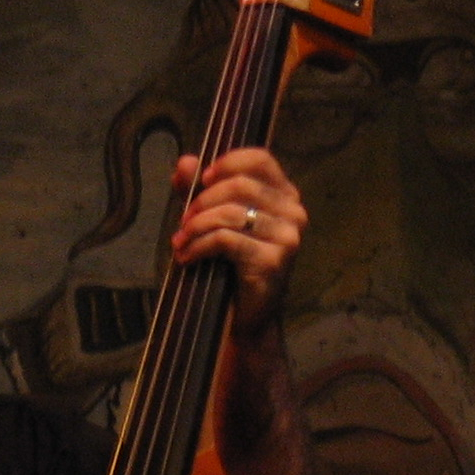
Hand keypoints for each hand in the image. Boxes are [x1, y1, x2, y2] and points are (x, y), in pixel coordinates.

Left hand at [170, 147, 304, 333]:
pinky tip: (187, 256)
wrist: (247, 315)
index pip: (261, 159)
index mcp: (286, 196)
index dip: (228, 162)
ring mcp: (287, 238)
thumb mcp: (215, 219)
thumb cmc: (233, 263)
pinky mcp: (272, 261)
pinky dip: (199, 246)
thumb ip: (201, 190)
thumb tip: (184, 163)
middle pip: (240, 185)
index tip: (202, 178)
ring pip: (230, 213)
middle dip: (203, 201)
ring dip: (196, 226)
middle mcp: (294, 213)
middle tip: (183, 221)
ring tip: (180, 241)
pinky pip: (226, 240)